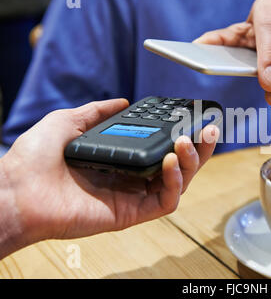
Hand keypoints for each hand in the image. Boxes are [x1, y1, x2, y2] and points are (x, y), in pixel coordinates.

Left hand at [0, 99, 218, 257]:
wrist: (18, 189)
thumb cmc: (36, 159)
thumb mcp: (69, 122)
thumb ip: (98, 112)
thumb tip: (122, 101)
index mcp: (121, 158)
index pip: (161, 147)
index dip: (181, 134)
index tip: (193, 118)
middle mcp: (132, 177)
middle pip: (178, 165)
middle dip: (199, 148)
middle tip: (207, 128)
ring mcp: (134, 195)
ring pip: (179, 182)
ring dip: (191, 161)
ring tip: (187, 141)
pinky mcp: (133, 213)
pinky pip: (166, 200)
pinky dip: (175, 181)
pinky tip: (169, 162)